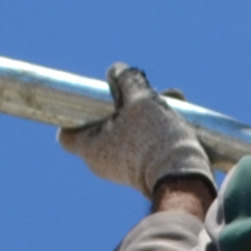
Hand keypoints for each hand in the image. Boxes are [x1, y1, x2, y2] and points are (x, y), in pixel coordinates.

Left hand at [61, 64, 212, 196]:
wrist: (184, 180)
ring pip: (127, 132)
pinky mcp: (142, 174)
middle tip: (144, 90)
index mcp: (90, 147)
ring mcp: (121, 170)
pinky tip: (179, 114)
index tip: (92, 99)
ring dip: (146, 112)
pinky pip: (141, 145)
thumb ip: (126, 79)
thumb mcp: (141, 99)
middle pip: (104, 125)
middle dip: (125, 103)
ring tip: (174, 98)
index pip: (66, 133)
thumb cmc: (155, 139)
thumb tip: (116, 70)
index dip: (75, 112)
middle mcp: (101, 163)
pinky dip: (154, 129)